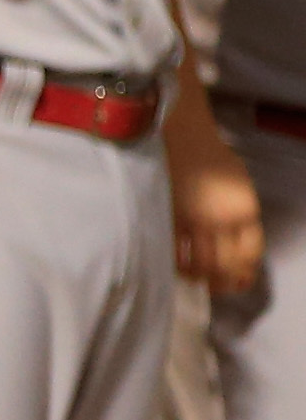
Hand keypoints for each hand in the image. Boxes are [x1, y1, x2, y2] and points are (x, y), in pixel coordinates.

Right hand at [168, 106, 263, 294]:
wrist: (180, 133)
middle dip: (221, 282)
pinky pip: (173, 250)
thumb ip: (239, 212)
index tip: (238, 280)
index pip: (250, 253)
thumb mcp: (239, 184)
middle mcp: (222, 219)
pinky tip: (174, 264)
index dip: (244, 272)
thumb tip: (233, 240)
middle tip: (214, 286)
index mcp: (245, 210)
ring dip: (198, 277)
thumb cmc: (210, 154)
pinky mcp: (168, 216)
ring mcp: (194, 219)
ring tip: (194, 279)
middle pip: (225, 265)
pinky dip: (175, 263)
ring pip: (199, 264)